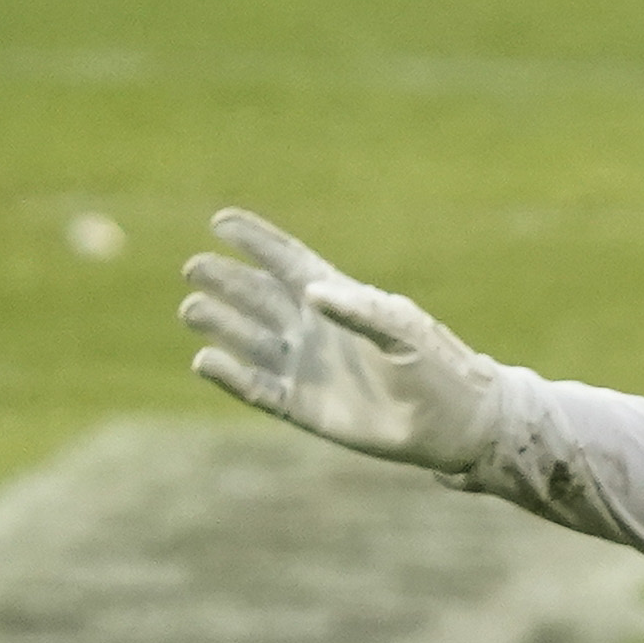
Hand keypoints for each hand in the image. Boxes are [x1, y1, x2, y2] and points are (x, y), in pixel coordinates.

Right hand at [180, 208, 508, 475]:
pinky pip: (255, 388)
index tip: (220, 219)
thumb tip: (311, 289)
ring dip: (219, 321)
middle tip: (195, 268)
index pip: (287, 261)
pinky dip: (230, 376)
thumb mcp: (401, 332)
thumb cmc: (434, 367)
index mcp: (337, 299)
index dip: (255, 240)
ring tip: (193, 308)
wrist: (450, 423)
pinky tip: (205, 361)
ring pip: (247, 338)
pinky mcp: (299, 405)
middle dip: (224, 280)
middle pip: (255, 295)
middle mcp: (311, 328)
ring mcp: (302, 365)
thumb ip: (359, 310)